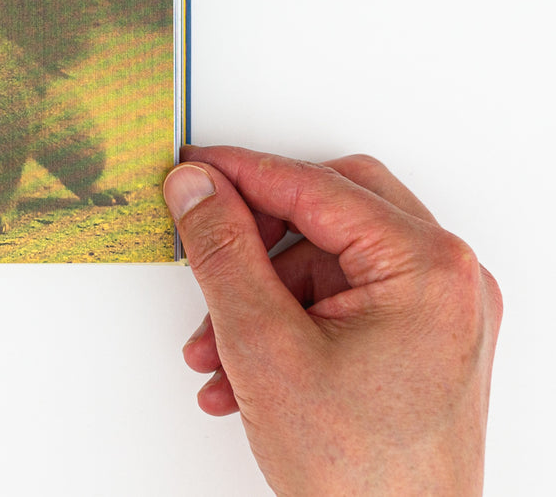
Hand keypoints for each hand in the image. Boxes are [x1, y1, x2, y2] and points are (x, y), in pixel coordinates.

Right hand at [164, 147, 500, 495]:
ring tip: (215, 345)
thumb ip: (223, 253)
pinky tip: (245, 369)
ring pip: (330, 262)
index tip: (189, 172)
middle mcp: (449, 281)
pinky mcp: (423, 347)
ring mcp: (441, 316)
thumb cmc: (363, 473)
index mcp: (427, 267)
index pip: (315, 187)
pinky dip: (289, 323)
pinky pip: (345, 303)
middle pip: (332, 211)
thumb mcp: (265, 346)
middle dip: (257, 236)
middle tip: (206, 241)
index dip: (240, 174)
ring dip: (261, 294)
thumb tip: (198, 190)